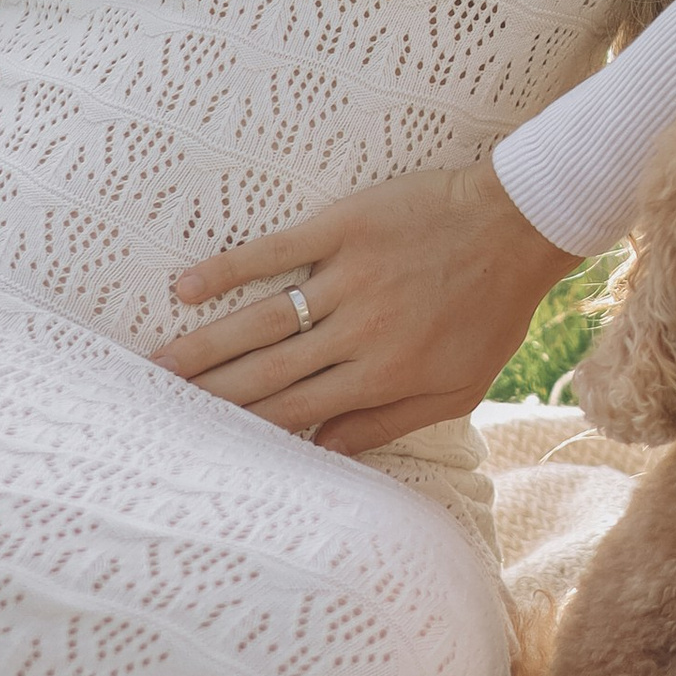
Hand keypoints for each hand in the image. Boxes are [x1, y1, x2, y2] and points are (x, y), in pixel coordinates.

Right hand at [155, 155, 579, 455]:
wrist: (519, 226)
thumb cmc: (492, 312)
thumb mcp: (459, 387)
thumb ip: (390, 423)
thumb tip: (326, 450)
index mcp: (385, 375)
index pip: (299, 412)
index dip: (248, 429)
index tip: (204, 446)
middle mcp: (360, 332)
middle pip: (269, 372)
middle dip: (210, 395)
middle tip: (157, 410)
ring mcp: (349, 277)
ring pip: (262, 320)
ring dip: (205, 345)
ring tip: (157, 365)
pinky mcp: (344, 227)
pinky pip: (276, 250)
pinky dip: (229, 269)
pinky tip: (186, 287)